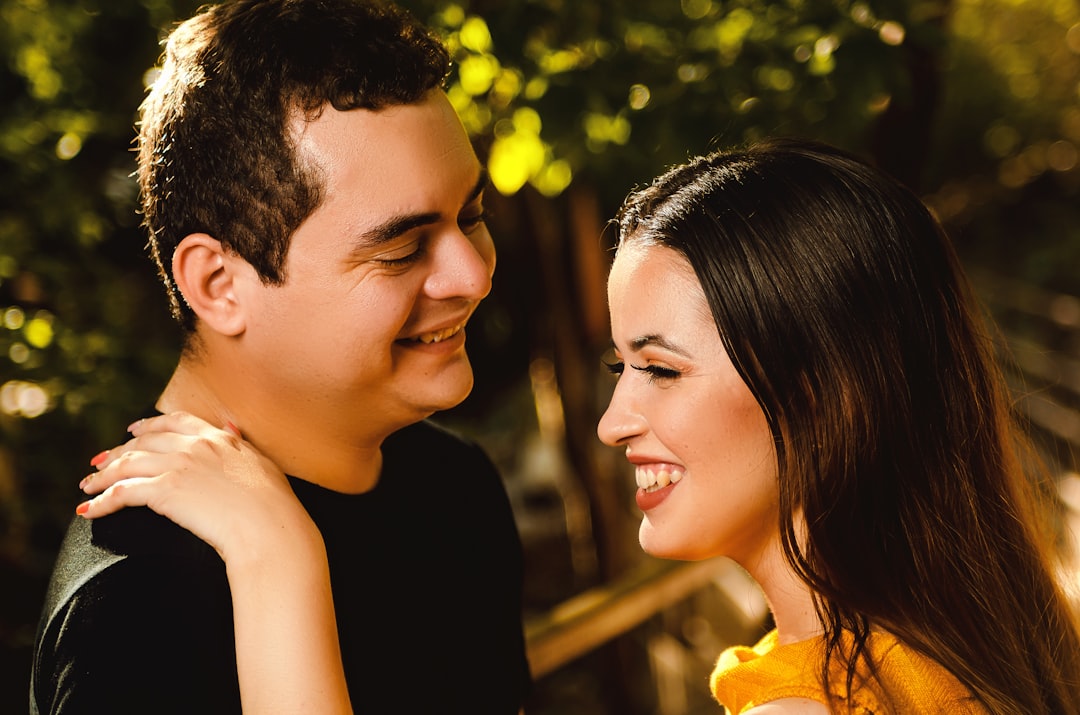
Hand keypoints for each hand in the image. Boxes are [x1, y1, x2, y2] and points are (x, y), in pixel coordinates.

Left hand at [77, 411, 317, 565]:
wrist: (268, 526)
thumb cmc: (273, 504)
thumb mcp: (261, 464)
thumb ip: (241, 445)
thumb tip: (231, 427)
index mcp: (218, 438)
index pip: (176, 421)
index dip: (150, 424)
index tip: (134, 430)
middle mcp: (195, 446)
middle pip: (145, 441)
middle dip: (118, 451)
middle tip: (100, 461)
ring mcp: (178, 466)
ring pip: (128, 464)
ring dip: (102, 476)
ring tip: (88, 487)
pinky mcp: (164, 491)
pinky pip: (122, 492)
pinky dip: (102, 501)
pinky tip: (90, 510)